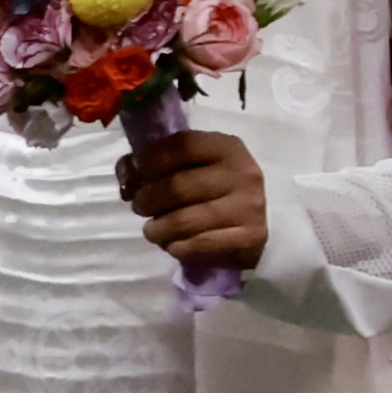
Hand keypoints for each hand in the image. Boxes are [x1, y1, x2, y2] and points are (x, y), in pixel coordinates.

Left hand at [120, 125, 265, 270]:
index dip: (150, 161)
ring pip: (184, 220)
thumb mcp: (192, 167)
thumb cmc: (216, 191)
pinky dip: (176, 247)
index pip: (181, 145)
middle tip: (141, 207)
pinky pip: (198, 244)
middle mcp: (241, 173)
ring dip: (157, 229)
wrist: (265, 223)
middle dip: (147, 200)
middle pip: (177, 186)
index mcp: (226, 148)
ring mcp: (248, 205)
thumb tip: (126, 173)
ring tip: (153, 230)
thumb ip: (155, 164)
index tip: (138, 177)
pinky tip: (174, 244)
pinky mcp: (250, 236)